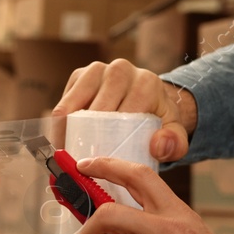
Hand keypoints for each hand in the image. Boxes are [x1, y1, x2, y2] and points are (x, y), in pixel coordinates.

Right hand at [52, 59, 197, 162]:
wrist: (149, 99)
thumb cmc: (157, 119)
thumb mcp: (174, 134)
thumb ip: (174, 143)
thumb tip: (157, 146)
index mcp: (145, 83)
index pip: (122, 116)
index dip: (109, 142)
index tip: (101, 164)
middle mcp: (121, 70)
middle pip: (96, 111)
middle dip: (87, 139)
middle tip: (83, 164)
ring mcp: (98, 69)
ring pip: (74, 105)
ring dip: (68, 132)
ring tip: (68, 154)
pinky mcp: (80, 74)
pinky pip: (63, 102)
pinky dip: (59, 124)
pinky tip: (62, 140)